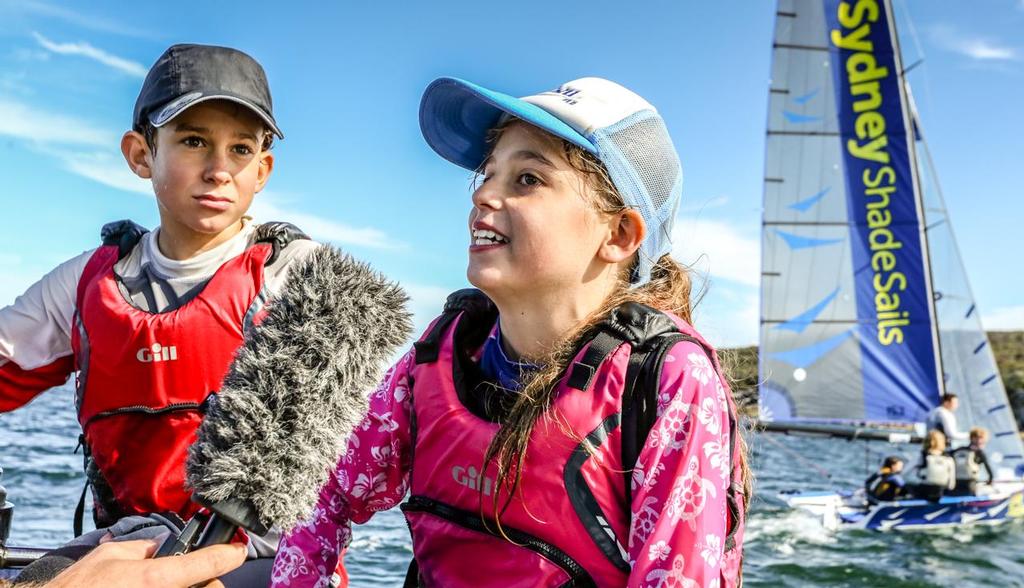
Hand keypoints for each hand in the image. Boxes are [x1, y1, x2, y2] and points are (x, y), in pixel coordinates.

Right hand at [44, 534, 245, 587]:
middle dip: (206, 581)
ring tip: (166, 582)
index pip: (208, 562)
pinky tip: (158, 586)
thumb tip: (161, 545)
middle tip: (190, 574)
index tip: (238, 549)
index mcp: (155, 578)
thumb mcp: (108, 556)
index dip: (229, 553)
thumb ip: (142, 548)